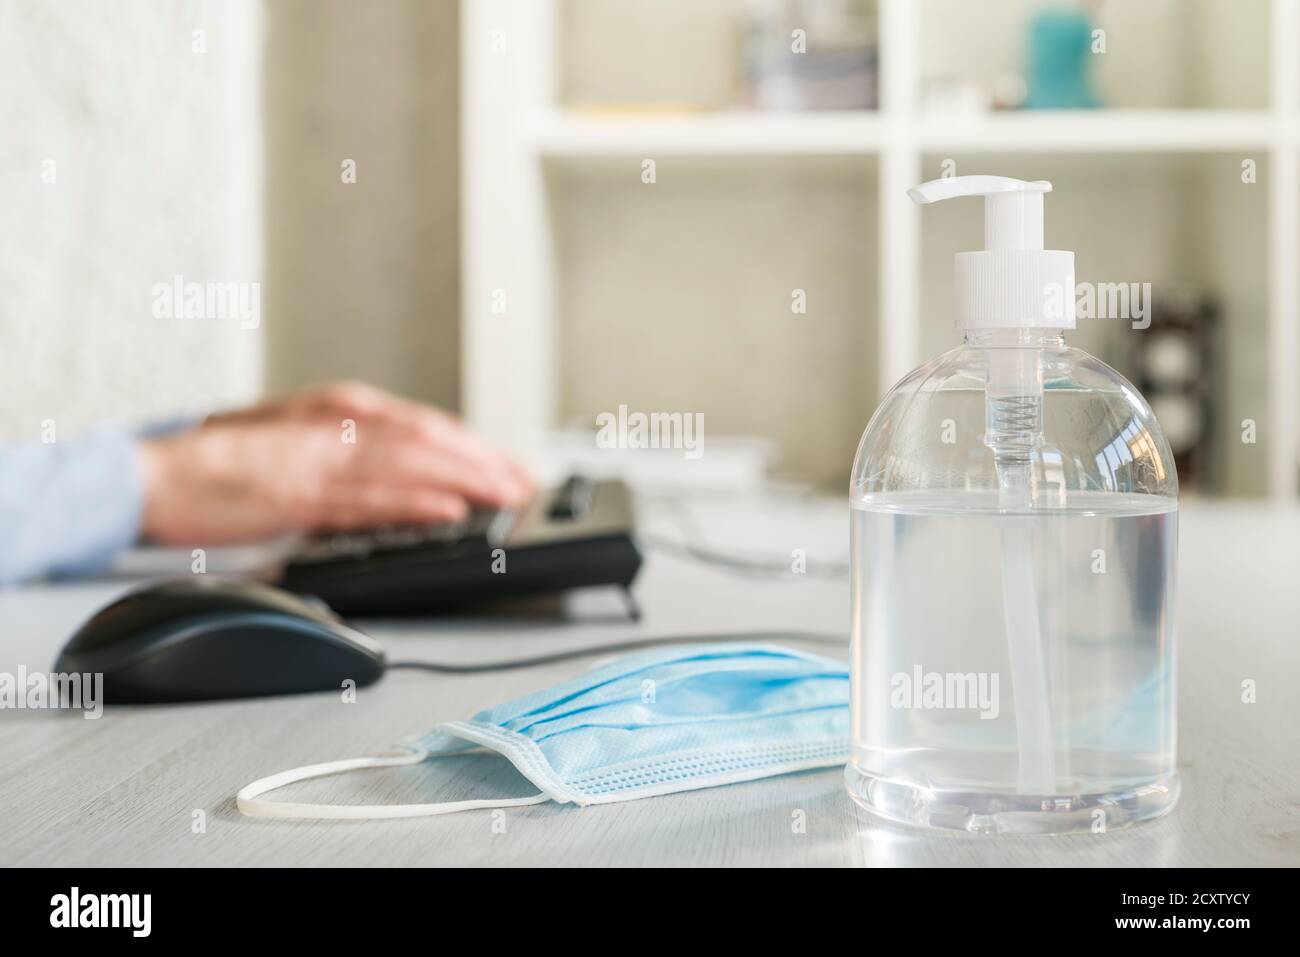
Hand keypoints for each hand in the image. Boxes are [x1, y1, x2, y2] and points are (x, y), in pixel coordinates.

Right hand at [137, 382, 533, 544]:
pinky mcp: (300, 494)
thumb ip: (353, 457)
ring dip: (466, 478)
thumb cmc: (226, 462)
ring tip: (506, 494)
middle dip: (485, 461)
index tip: (511, 465)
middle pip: (430, 439)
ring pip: (411, 464)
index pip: (426, 427)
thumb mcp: (302, 445)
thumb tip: (407, 481)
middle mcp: (339, 426)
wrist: (156, 474)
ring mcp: (321, 458)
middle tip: (526, 481)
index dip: (475, 447)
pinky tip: (447, 511)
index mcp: (342, 412)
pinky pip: (368, 499)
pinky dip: (413, 503)